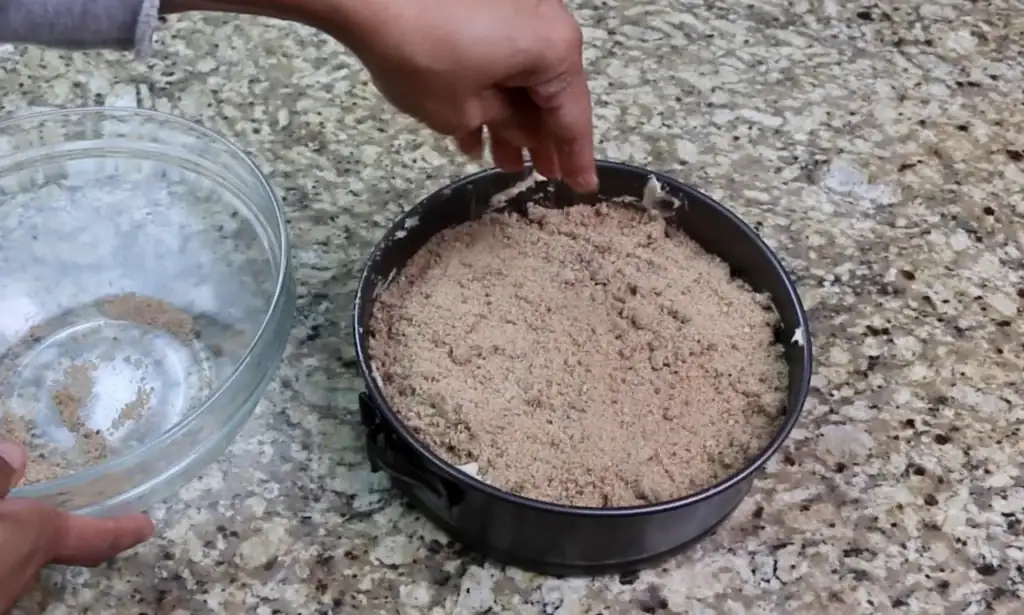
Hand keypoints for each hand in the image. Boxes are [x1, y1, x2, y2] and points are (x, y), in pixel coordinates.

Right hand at [0, 441, 153, 612]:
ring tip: (18, 526)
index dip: (122, 529)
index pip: (92, 535)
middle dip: (67, 535)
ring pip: (13, 566)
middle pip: (50, 551)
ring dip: (14, 547)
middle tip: (89, 522)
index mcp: (31, 538)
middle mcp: (19, 574)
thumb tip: (15, 455)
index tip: (147, 526)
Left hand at [322, 0, 598, 192]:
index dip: (575, 159)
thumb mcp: (465, 111)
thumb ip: (508, 126)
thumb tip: (526, 132)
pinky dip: (490, 87)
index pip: (572, 117)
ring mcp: (515, 6)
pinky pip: (500, 51)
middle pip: (549, 92)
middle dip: (538, 137)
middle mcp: (545, 19)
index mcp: (554, 48)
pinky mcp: (485, 1)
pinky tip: (471, 127)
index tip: (582, 187)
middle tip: (538, 174)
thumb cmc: (419, 52)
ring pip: (521, 73)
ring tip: (500, 159)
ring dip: (510, 117)